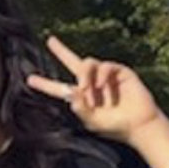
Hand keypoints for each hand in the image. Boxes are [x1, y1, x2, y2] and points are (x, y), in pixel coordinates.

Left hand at [26, 36, 163, 144]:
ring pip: (87, 64)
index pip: (59, 89)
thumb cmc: (115, 126)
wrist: (139, 124)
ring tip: (92, 93)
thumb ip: (80, 108)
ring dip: (86, 78)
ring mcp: (105, 75)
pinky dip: (102, 77)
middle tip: (50, 41)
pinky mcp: (119, 71)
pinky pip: (105, 66)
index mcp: (81, 97)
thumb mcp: (92, 121)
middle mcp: (91, 83)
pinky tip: (104, 88)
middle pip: (73, 62)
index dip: (45, 84)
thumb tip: (71, 92)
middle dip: (61, 51)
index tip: (30, 80)